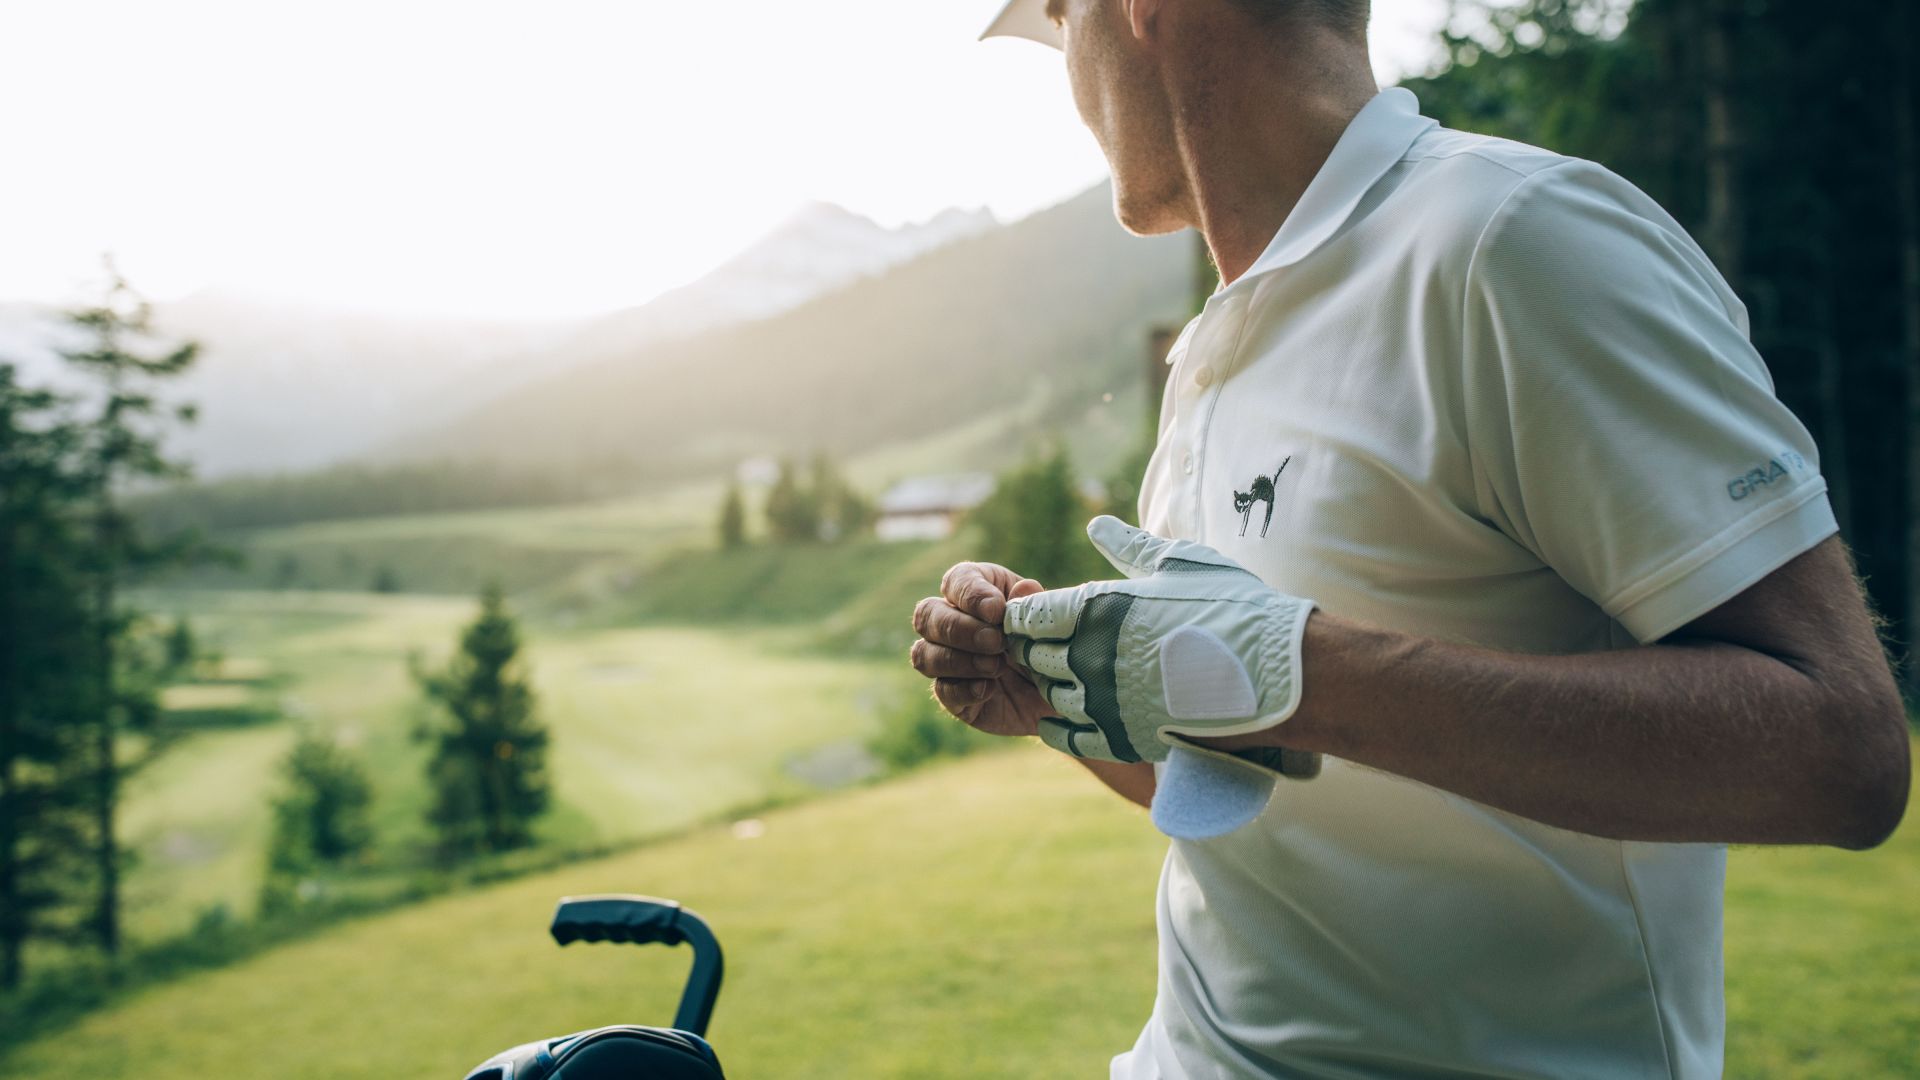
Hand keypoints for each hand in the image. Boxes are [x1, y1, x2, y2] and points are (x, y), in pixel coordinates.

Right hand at [910, 561, 1052, 736]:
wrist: (1067, 696)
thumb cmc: (1055, 648)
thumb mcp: (1053, 624)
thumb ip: (1034, 606)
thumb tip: (1022, 589)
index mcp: (981, 592)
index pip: (956, 580)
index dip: (969, 593)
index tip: (996, 610)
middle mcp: (956, 622)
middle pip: (927, 615)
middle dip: (958, 628)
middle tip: (995, 642)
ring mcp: (949, 660)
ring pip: (923, 654)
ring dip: (957, 660)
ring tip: (996, 667)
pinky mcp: (953, 695)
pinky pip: (942, 691)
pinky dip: (963, 690)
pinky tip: (989, 690)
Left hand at [1002, 517, 1314, 767]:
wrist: (1277, 672)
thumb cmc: (1234, 607)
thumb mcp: (1180, 565)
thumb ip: (1129, 548)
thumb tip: (1097, 524)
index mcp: (1096, 607)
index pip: (1030, 615)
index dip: (1033, 616)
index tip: (1048, 617)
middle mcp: (1090, 655)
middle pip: (1034, 655)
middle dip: (1039, 650)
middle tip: (1056, 648)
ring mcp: (1104, 702)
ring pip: (1050, 695)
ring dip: (1055, 686)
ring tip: (1076, 678)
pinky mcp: (1123, 738)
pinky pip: (1068, 738)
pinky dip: (1060, 729)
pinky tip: (1067, 720)